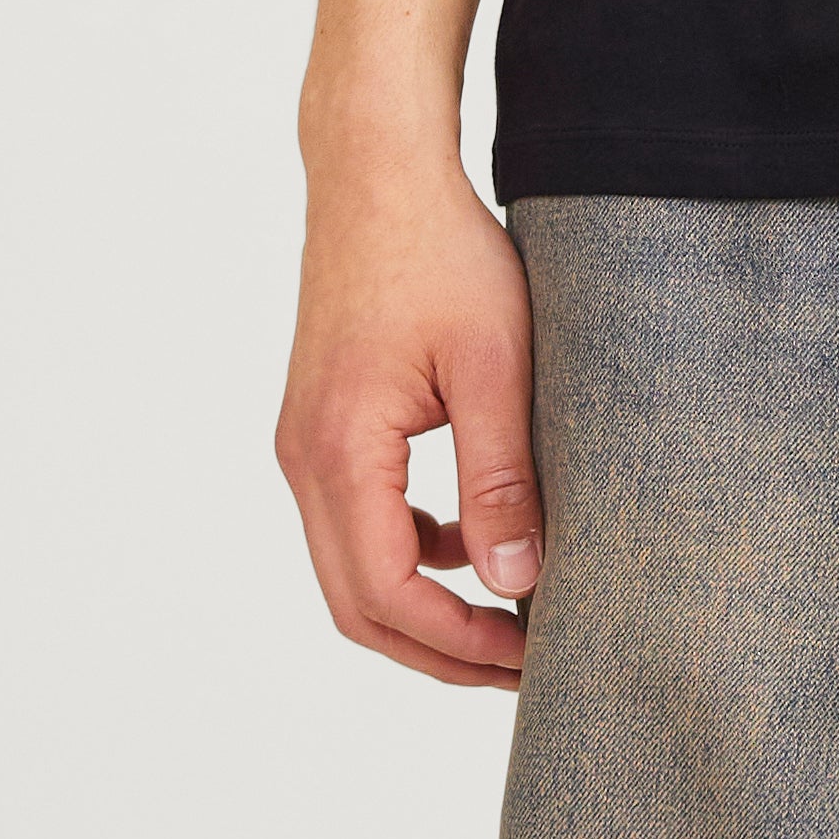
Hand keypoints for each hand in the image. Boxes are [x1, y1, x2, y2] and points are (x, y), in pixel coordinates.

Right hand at [275, 156, 542, 688]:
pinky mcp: (325, 426)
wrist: (379, 174)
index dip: (458, 643)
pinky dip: (411, 553)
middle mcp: (305, 458)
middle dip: (441, 647)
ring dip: (426, 605)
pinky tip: (476, 541)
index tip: (533, 654)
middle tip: (528, 664)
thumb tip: (516, 586)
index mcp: (340, 450)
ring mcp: (306, 443)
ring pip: (354, 568)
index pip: (386, 594)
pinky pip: (358, 521)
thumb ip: (500, 478)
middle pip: (359, 603)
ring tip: (512, 619)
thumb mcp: (494, 365)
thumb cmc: (442, 254)